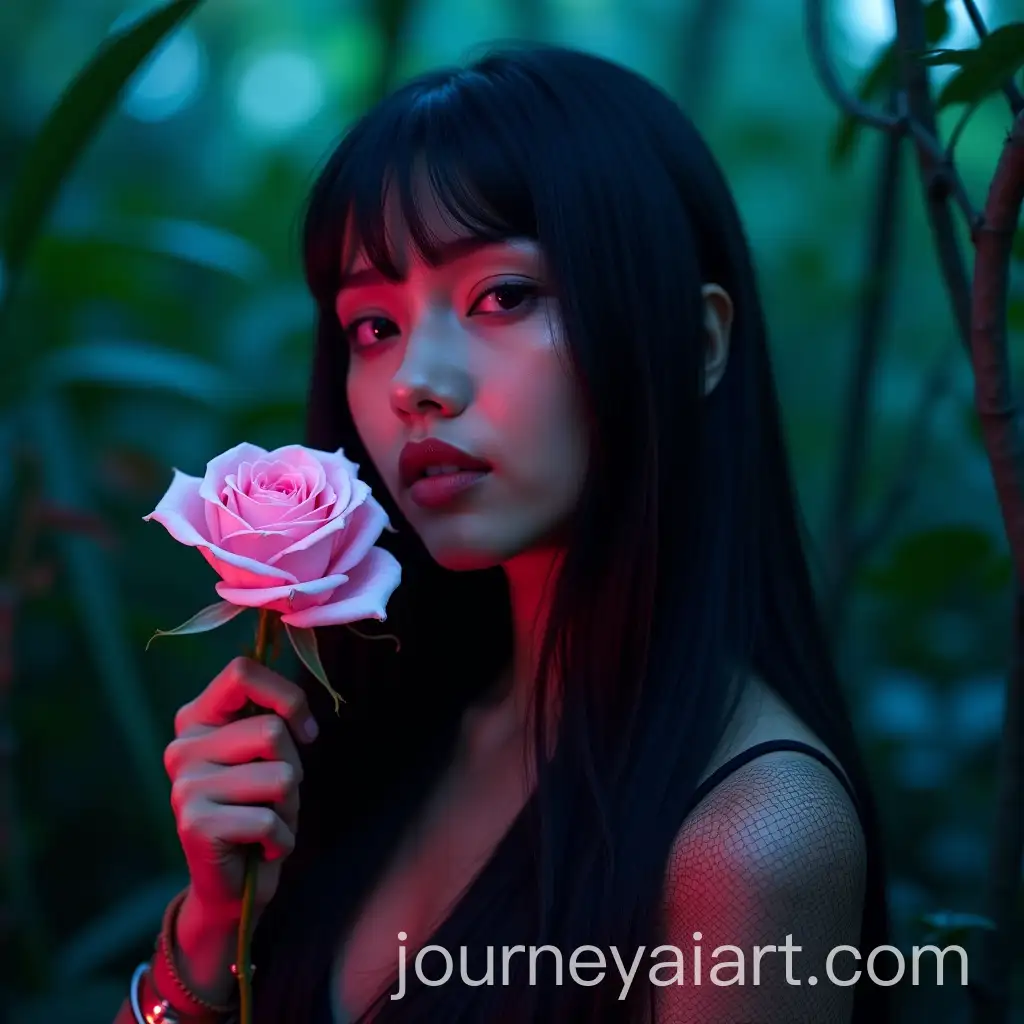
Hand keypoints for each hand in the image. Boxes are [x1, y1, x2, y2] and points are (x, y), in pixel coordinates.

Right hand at [164, 656, 319, 928]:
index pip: (242, 672)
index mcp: (197, 718)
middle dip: (293, 769)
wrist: (232, 886)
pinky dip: (280, 839)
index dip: (286, 696)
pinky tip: (258, 848)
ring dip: (288, 806)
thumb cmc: (258, 810)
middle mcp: (183, 746)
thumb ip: (272, 719)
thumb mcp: (268, 756)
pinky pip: (270, 819)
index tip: (305, 732)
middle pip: (272, 731)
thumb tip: (294, 701)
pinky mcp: (194, 822)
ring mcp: (185, 784)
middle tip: (274, 798)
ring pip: (280, 775)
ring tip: (265, 822)